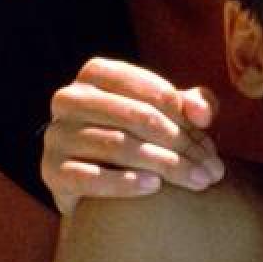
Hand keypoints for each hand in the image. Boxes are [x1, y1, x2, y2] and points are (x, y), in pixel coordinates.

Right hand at [42, 57, 224, 215]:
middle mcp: (69, 98)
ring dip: (163, 165)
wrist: (94, 183)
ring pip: (116, 145)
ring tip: (195, 181)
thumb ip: (193, 105)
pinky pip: (88, 177)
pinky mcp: (51, 171)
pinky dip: (124, 183)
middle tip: (212, 170)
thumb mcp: (167, 115)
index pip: (149, 89)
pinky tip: (153, 187)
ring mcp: (56, 135)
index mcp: (95, 74)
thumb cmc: (138, 138)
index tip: (209, 137)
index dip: (184, 115)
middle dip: (181, 144)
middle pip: (136, 117)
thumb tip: (202, 113)